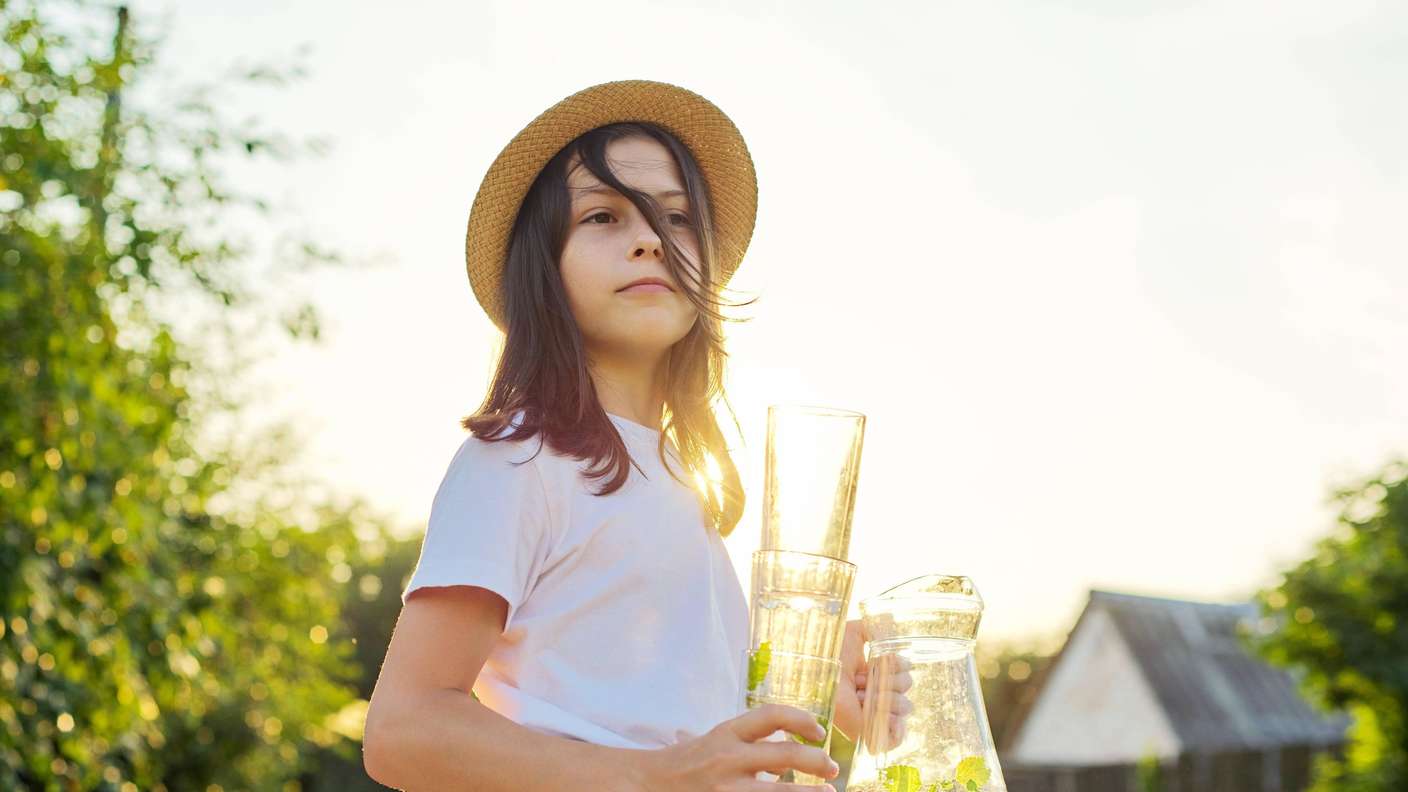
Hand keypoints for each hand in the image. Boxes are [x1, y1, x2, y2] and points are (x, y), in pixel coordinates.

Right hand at [635, 703, 840, 791]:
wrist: (646, 784)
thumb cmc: (687, 763)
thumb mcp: (714, 741)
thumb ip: (749, 742)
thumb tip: (788, 752)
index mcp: (726, 732)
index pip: (771, 715)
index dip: (803, 719)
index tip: (820, 732)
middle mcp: (727, 758)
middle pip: (786, 754)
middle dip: (817, 761)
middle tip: (832, 770)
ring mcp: (726, 788)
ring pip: (780, 791)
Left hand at [833, 619, 913, 750]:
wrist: (819, 678)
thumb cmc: (831, 655)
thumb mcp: (852, 633)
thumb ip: (871, 626)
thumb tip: (889, 619)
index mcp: (877, 671)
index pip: (905, 667)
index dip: (892, 663)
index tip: (869, 664)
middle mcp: (879, 691)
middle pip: (908, 684)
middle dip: (888, 680)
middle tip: (861, 682)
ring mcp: (877, 712)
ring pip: (905, 705)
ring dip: (885, 698)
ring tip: (861, 697)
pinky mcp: (872, 732)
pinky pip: (897, 735)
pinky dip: (896, 726)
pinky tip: (883, 715)